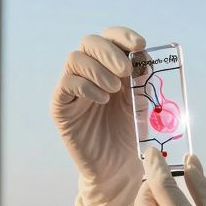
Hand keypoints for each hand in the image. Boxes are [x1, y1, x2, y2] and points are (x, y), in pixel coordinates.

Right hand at [51, 26, 147, 205]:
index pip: (110, 38)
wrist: (117, 169)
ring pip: (74, 59)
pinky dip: (86, 86)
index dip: (122, 35)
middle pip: (89, 41)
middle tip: (125, 70)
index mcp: (110, 67)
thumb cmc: (130, 135)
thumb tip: (144, 58)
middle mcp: (89, 73)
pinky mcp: (61, 106)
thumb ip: (142, 81)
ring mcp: (73, 88)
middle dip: (109, 51)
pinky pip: (66, 84)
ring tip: (114, 90)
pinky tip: (102, 100)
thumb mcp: (142, 104)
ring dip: (98, 70)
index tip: (139, 45)